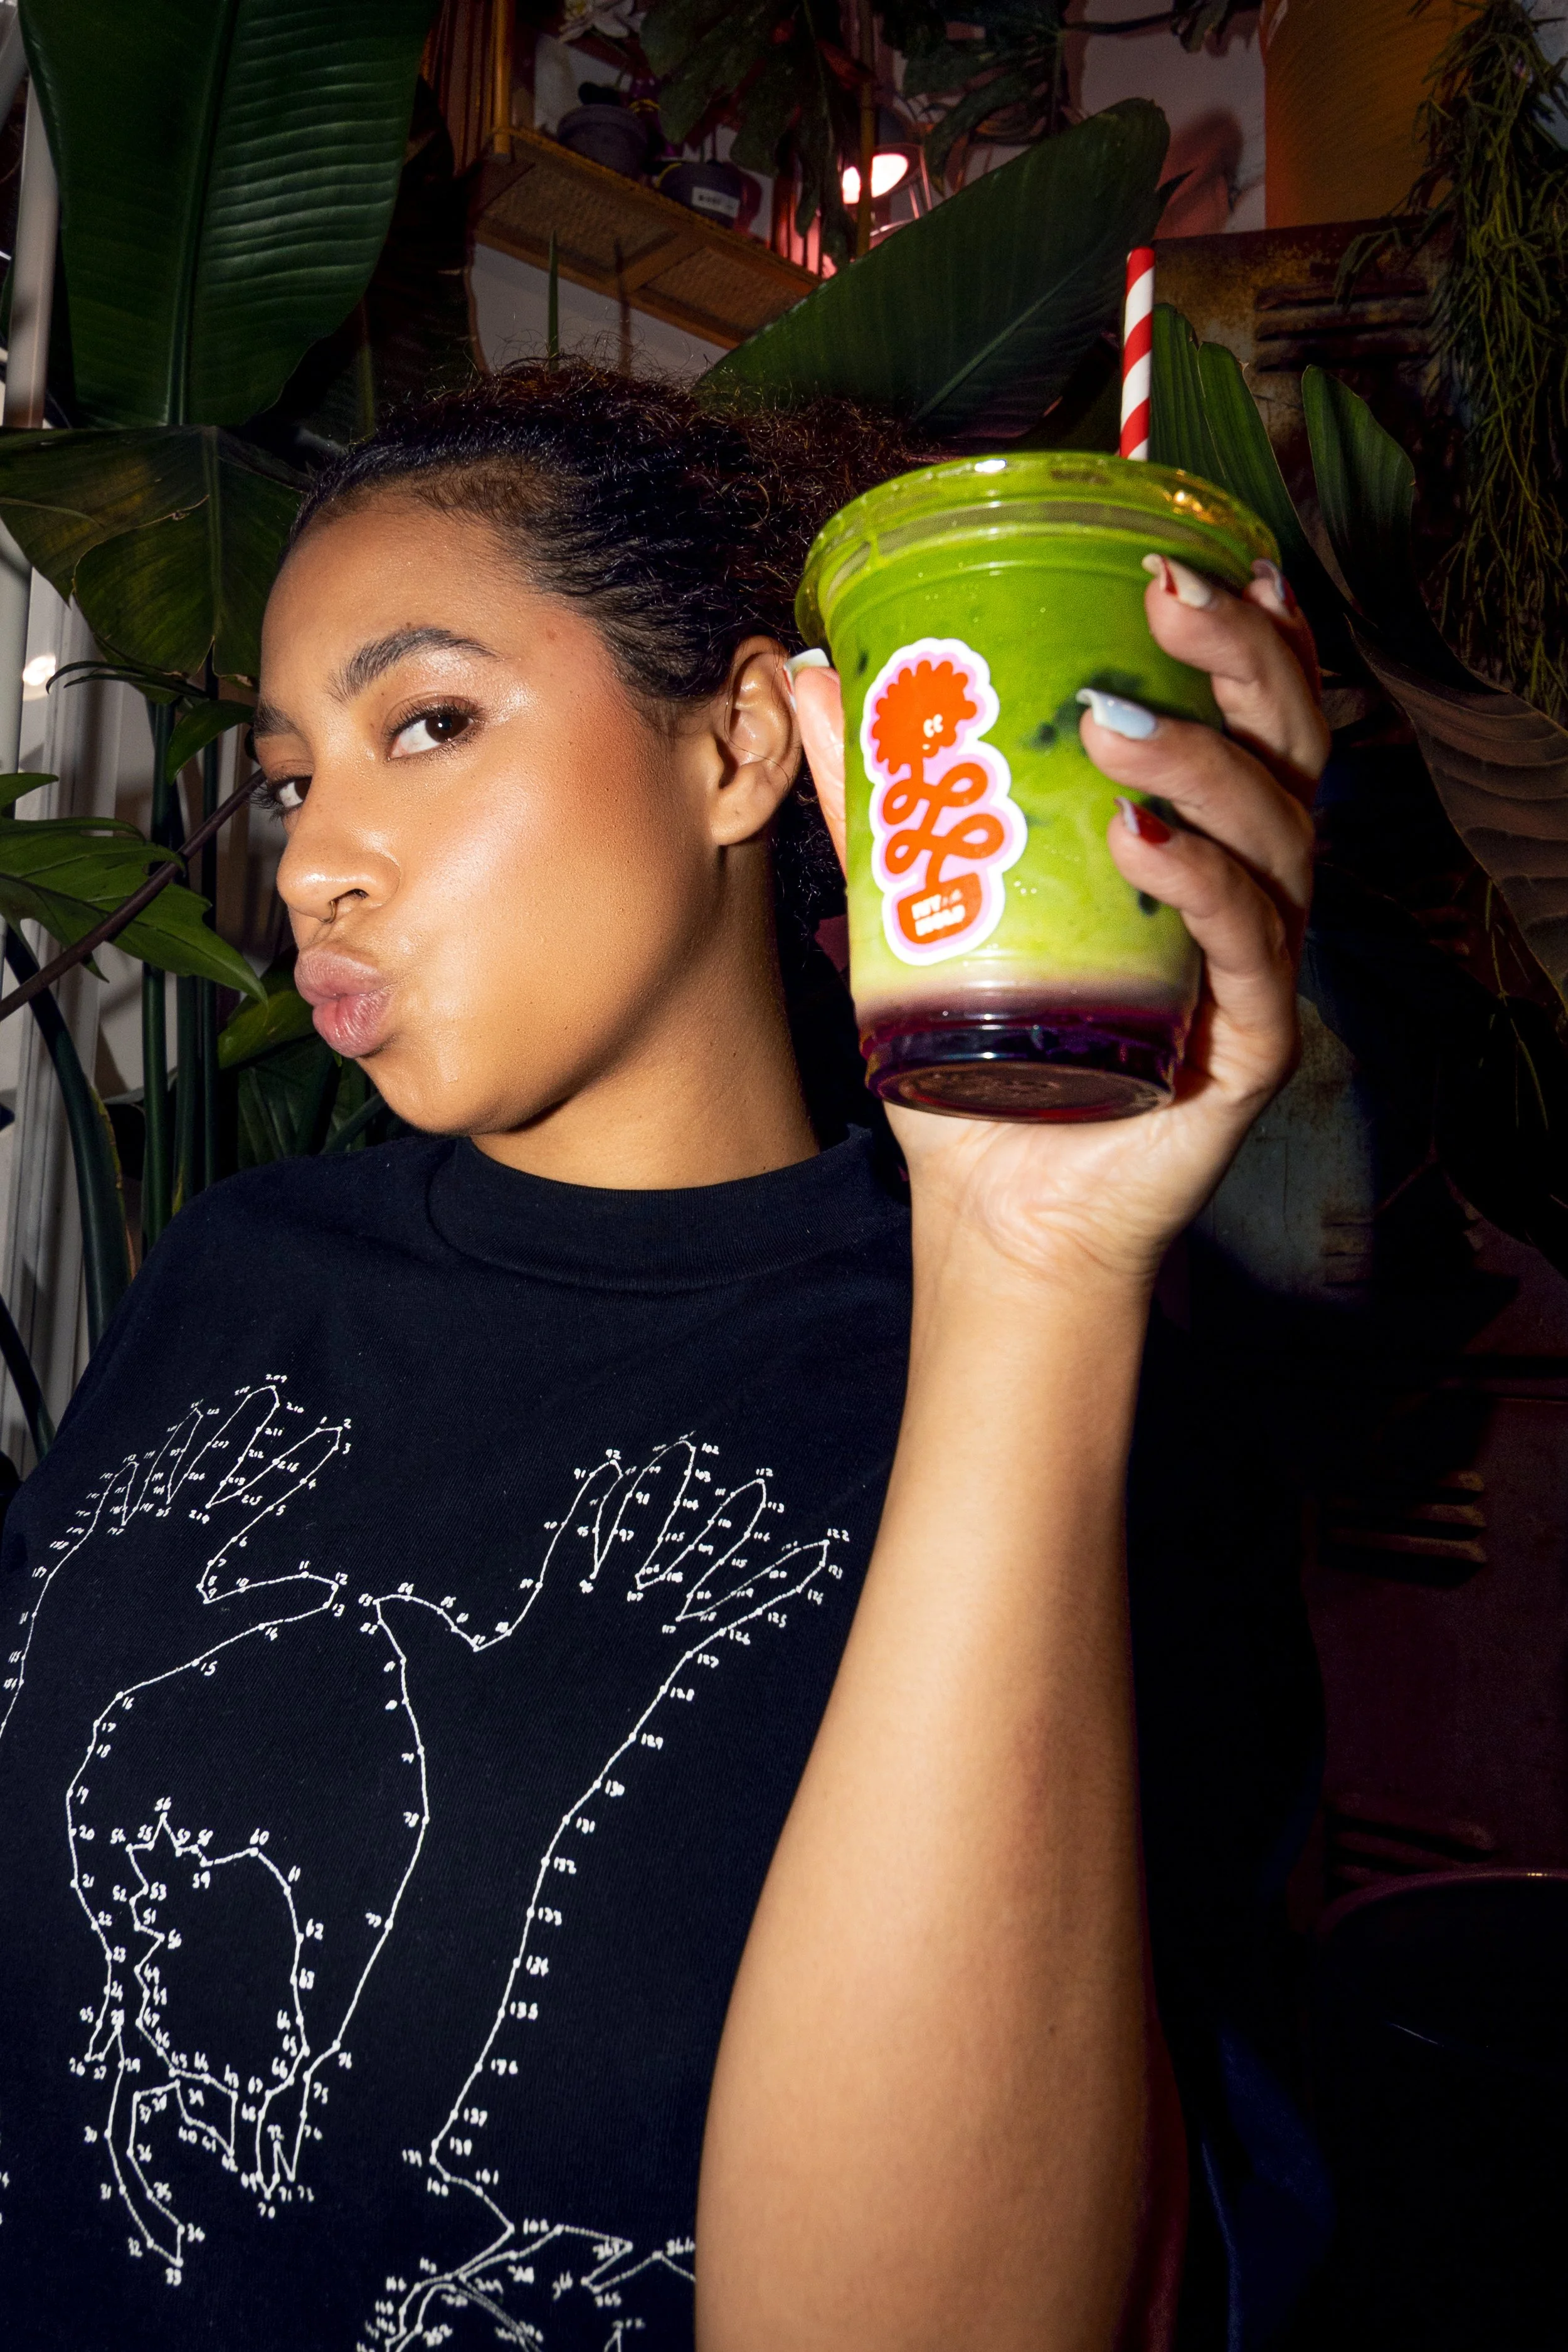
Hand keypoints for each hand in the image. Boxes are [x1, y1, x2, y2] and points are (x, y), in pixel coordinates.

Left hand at [793, 561, 1326, 1291]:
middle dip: (1239, 656)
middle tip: (1166, 594)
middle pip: (1286, 745)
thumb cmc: (975, 1055)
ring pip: (1276, 838)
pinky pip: (1249, 952)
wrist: (998, 1210)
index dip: (1247, 629)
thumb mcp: (913, 905)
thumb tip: (821, 670)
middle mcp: (1246, 888)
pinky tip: (1143, 846)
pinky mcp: (1247, 1048)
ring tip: (1112, 727)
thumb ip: (879, 795)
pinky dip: (1202, 891)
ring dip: (1203, 767)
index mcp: (1192, 839)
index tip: (1197, 553)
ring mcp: (1254, 968)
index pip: (1247, 712)